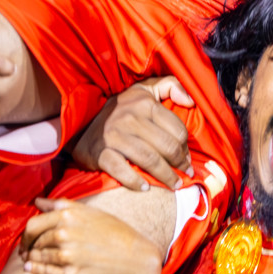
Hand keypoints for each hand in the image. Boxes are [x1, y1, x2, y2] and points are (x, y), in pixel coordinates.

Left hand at [21, 199, 163, 273]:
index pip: (33, 224)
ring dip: (31, 259)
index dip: (26, 234)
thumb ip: (61, 205)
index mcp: (68, 215)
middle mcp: (65, 233)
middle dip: (28, 247)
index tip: (26, 239)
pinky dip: (36, 270)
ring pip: (38, 258)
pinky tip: (32, 268)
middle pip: (34, 242)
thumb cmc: (115, 232)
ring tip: (29, 260)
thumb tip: (37, 202)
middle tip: (25, 251)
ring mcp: (67, 256)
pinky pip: (46, 273)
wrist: (135, 257)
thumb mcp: (90, 211)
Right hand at [71, 76, 194, 191]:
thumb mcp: (144, 90)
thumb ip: (170, 86)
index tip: (186, 157)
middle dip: (181, 164)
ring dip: (167, 177)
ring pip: (150, 160)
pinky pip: (123, 171)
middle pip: (167, 147)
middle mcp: (130, 117)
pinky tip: (145, 187)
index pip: (177, 130)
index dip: (186, 147)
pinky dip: (135, 181)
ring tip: (175, 184)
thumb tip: (191, 101)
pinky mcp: (101, 153)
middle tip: (185, 174)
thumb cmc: (121, 109)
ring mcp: (114, 136)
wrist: (81, 124)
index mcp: (144, 102)